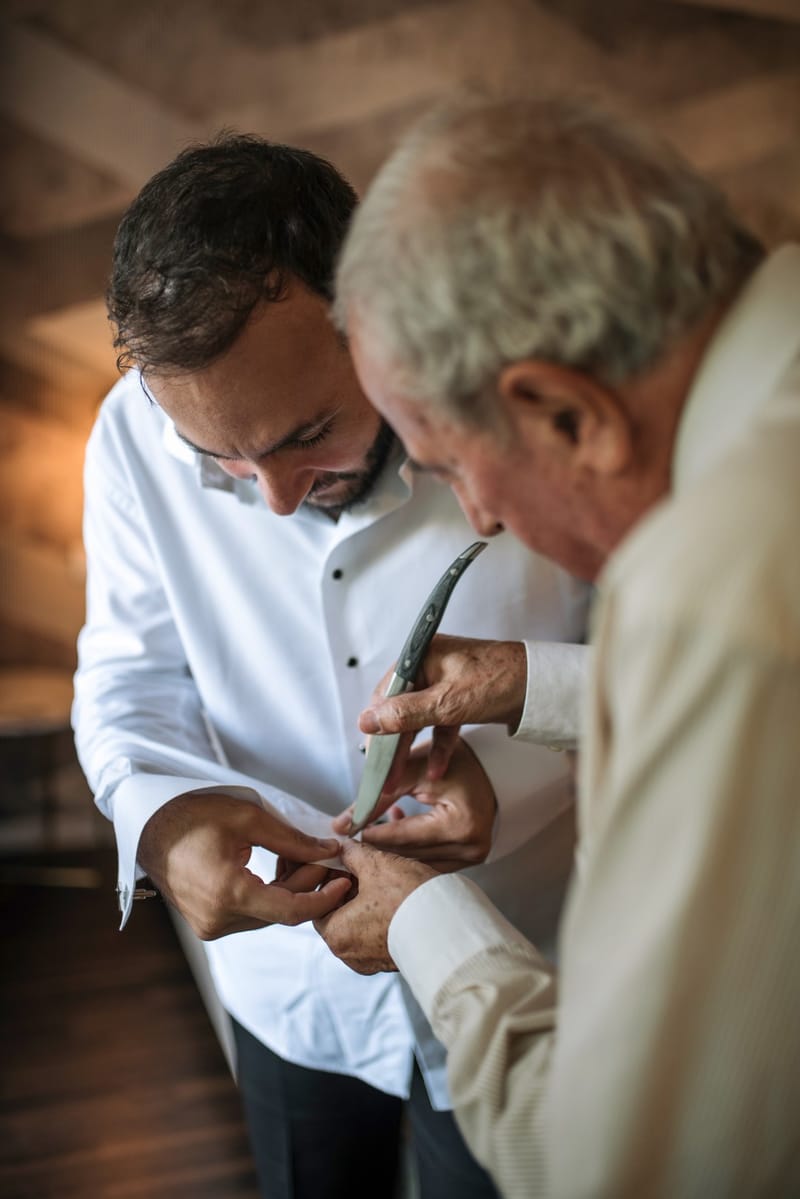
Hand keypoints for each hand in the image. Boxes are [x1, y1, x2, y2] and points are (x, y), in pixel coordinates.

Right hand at [137, 792, 349, 938]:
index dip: (324, 898)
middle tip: (326, 855)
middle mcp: (219, 920)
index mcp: (228, 893)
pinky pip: (252, 914)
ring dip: (290, 889)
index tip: (345, 880)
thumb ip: (292, 839)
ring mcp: (211, 926)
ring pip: (269, 915)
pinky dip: (270, 894)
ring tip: (298, 855)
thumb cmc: (194, 816)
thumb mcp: (247, 817)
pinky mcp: (208, 925)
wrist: (149, 829)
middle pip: (282, 911)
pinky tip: (278, 867)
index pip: (291, 911)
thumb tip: (328, 850)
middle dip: (309, 884)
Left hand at [315, 839, 436, 973]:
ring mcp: (371, 961)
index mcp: (336, 934)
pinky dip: (381, 916)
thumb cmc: (410, 899)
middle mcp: (349, 954)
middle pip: (339, 913)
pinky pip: (378, 935)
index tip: (345, 862)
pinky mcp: (392, 960)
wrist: (452, 928)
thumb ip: (354, 853)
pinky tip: (396, 897)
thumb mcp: (377, 864)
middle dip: (350, 888)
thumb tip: (346, 847)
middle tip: (364, 867)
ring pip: (359, 924)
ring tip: (383, 879)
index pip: (318, 902)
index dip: (330, 877)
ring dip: (367, 901)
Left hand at [333, 737, 496, 871]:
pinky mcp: (472, 858)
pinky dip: (410, 852)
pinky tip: (394, 836)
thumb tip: (341, 825)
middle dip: (379, 847)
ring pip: (418, 861)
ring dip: (393, 853)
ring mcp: (474, 856)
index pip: (404, 836)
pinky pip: (431, 861)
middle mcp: (472, 846)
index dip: (372, 835)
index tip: (345, 835)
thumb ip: (377, 797)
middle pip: (410, 854)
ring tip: (367, 839)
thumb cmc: (452, 760)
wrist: (489, 764)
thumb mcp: (413, 770)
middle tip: (350, 842)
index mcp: (461, 824)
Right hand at [359, 635, 526, 780]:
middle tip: (384, 775)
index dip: (377, 727)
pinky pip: (441, 723)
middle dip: (393, 744)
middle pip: (400, 708)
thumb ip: (405, 713)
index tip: (373, 757)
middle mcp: (429, 665)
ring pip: (419, 719)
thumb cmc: (499, 682)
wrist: (543, 685)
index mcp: (421, 655)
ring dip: (413, 748)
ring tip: (401, 778)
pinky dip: (438, 745)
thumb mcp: (446, 702)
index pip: (385, 693)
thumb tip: (366, 721)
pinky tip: (436, 769)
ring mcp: (445, 682)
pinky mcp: (461, 698)